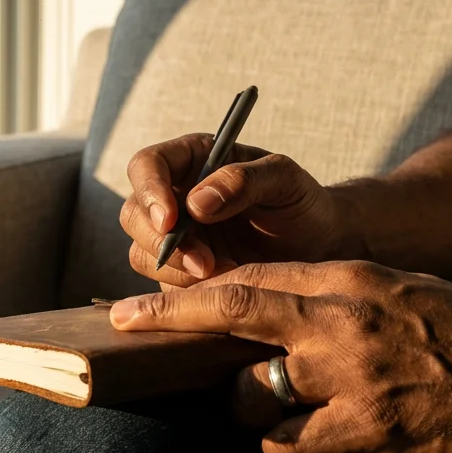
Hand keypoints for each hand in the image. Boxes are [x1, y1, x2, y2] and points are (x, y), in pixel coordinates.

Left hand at [109, 261, 451, 452]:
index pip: (248, 280)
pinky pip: (287, 443)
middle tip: (127, 325)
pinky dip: (281, 443)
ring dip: (245, 402)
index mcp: (347, 278)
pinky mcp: (365, 429)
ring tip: (270, 403)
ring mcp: (350, 376)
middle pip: (232, 316)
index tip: (138, 302)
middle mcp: (339, 321)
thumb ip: (331, 294)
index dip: (186, 294)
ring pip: (250, 392)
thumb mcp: (395, 287)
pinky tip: (299, 439)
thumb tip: (268, 308)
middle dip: (169, 322)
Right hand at [120, 134, 354, 289]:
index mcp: (192, 160)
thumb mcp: (284, 179)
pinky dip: (188, 292)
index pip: (147, 166)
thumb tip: (195, 202)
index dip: (149, 191)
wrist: (318, 246)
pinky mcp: (179, 272)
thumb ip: (243, 180)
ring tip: (226, 273)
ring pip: (141, 252)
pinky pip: (162, 285)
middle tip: (206, 262)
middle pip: (133, 214)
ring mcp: (174, 237)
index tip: (170, 220)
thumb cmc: (300, 202)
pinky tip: (225, 286)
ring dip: (176, 270)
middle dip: (162, 241)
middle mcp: (174, 196)